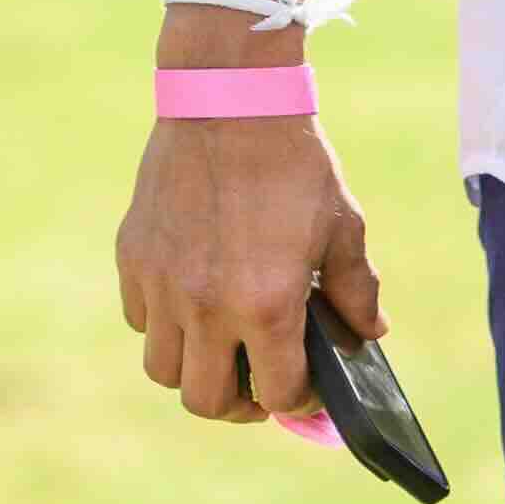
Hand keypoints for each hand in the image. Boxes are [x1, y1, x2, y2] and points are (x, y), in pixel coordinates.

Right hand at [114, 117, 382, 426]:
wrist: (229, 99)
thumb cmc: (294, 162)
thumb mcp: (343, 226)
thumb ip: (358, 290)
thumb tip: (370, 333)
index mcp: (267, 303)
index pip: (278, 392)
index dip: (298, 401)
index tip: (305, 391)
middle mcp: (207, 305)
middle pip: (206, 401)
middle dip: (239, 405)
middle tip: (257, 386)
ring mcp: (162, 284)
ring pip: (164, 370)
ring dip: (195, 370)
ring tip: (221, 349)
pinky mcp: (134, 258)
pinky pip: (141, 320)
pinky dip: (166, 326)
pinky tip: (194, 301)